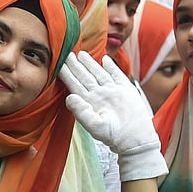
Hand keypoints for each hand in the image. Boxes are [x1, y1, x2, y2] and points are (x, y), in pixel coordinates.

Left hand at [60, 52, 166, 180]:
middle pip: (84, 76)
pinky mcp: (125, 89)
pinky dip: (111, 66)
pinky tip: (105, 59)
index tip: (59, 63)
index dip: (67, 74)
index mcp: (88, 102)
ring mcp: (112, 91)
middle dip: (75, 65)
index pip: (74, 84)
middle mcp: (98, 94)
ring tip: (82, 54)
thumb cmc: (112, 135)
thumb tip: (69, 96)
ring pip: (99, 73)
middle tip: (67, 53)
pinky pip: (116, 75)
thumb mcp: (93, 125)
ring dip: (90, 63)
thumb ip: (80, 111)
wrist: (133, 138)